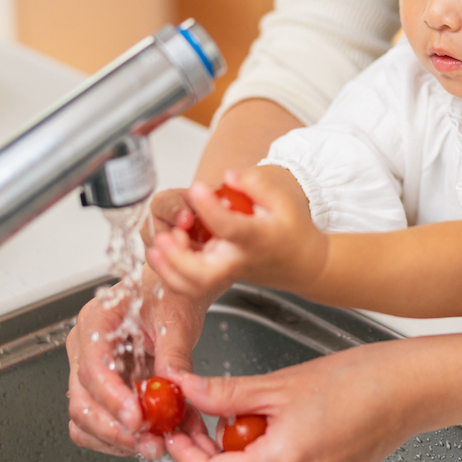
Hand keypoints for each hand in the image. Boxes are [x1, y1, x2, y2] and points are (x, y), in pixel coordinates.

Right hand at [65, 267, 211, 458]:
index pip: (92, 367)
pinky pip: (95, 424)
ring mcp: (89, 371)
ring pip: (83, 419)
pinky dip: (117, 438)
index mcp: (97, 321)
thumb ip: (174, 353)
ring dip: (115, 439)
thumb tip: (174, 387)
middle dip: (115, 429)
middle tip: (150, 442)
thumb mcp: (177, 319)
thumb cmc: (168, 295)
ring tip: (152, 445)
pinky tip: (145, 438)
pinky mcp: (101, 390)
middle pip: (82, 400)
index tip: (137, 419)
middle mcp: (85, 347)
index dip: (112, 398)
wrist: (171, 294)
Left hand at [146, 167, 327, 298]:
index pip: (229, 227)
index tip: (195, 188)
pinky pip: (191, 286)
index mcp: (256, 239)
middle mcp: (239, 260)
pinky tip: (163, 253)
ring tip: (158, 246)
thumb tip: (229, 176)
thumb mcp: (283, 201)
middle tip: (164, 236)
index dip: (210, 208)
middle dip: (178, 259)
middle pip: (204, 273)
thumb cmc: (293, 231)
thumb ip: (256, 185)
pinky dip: (172, 274)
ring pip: (193, 286)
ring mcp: (227, 273)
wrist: (303, 265)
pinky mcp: (219, 278)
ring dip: (169, 269)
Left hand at [162, 342, 416, 461]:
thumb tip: (186, 390)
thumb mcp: (280, 383)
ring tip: (236, 410)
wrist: (409, 391)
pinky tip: (267, 422)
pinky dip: (260, 455)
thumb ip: (226, 393)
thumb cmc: (358, 382)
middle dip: (205, 450)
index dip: (185, 454)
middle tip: (195, 411)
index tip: (175, 427)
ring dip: (232, 452)